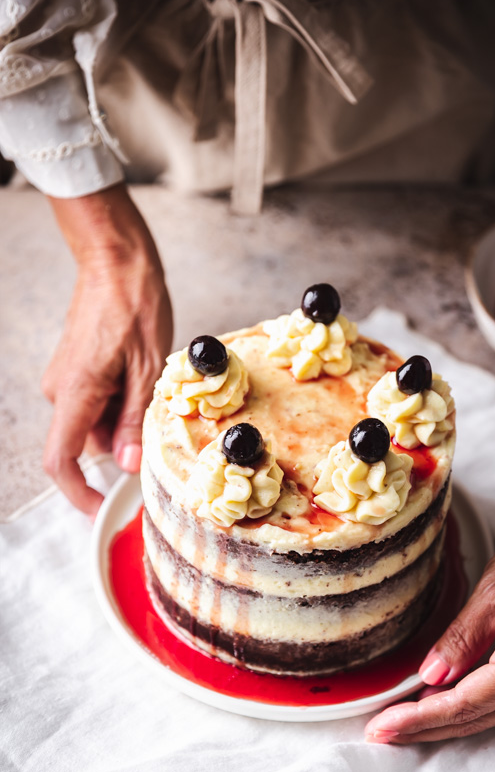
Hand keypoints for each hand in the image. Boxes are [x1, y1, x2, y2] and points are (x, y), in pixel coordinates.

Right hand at [42, 187, 172, 515]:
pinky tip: (141, 375)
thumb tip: (127, 465)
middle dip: (123, 442)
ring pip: (96, 422)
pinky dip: (121, 401)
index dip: (78, 493)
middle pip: (88, 442)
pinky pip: (97, 402)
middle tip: (158, 417)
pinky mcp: (75, 369)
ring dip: (126, 418)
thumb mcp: (148, 371)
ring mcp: (66, 378)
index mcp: (76, 393)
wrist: (116, 261)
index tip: (101, 510)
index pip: (60, 460)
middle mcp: (62, 390)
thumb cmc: (135, 305)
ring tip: (151, 383)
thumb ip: (134, 422)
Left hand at [365, 491, 494, 743]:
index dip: (419, 718)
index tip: (382, 725)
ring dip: (446, 720)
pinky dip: (470, 703)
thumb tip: (429, 677)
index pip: (464, 704)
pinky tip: (442, 699)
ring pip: (490, 714)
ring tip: (402, 722)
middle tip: (381, 732)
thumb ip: (461, 638)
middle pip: (477, 719)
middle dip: (426, 728)